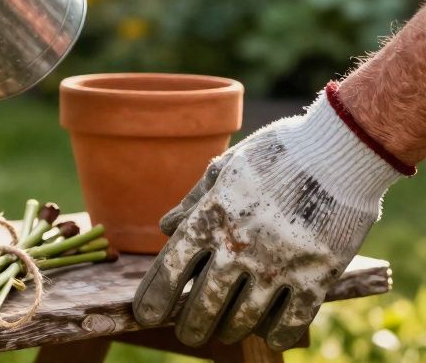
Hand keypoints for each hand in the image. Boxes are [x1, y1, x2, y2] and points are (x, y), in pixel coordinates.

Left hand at [132, 86, 404, 349]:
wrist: (340, 150)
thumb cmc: (278, 153)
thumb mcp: (226, 167)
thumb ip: (194, 201)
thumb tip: (165, 228)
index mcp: (210, 219)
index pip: (171, 270)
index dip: (155, 298)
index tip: (145, 316)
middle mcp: (238, 247)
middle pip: (204, 303)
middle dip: (192, 325)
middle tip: (188, 334)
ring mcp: (278, 265)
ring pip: (244, 317)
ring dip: (231, 329)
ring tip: (225, 332)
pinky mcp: (317, 276)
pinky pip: (291, 320)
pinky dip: (277, 333)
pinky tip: (269, 335)